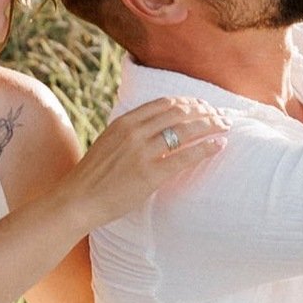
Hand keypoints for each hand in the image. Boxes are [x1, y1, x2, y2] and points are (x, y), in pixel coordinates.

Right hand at [74, 95, 229, 223]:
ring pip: (186, 130)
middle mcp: (135, 131)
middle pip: (179, 113)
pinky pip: (185, 156)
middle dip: (205, 111)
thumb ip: (130, 133)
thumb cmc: (93, 176)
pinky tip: (219, 145)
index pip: (165, 103)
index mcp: (124, 122)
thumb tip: (153, 129)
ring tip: (225, 126)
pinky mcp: (150, 174)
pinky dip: (206, 148)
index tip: (203, 106)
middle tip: (221, 115)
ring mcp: (142, 152)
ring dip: (210, 125)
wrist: (77, 200)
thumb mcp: (109, 143)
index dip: (188, 102)